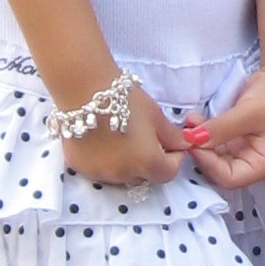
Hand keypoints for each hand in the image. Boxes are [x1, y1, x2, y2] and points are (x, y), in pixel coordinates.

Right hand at [56, 89, 187, 188]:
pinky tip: (103, 142)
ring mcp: (98, 173)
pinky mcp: (79, 167)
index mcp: (146, 163)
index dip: (174, 159)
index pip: (168, 173)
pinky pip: (99, 170)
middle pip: (144, 177)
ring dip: (127, 165)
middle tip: (147, 140)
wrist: (83, 89)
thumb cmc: (126, 99)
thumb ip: (172, 136)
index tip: (172, 144)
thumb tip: (185, 144)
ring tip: (124, 140)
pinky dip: (106, 161)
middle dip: (150, 163)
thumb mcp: (156, 115)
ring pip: (121, 176)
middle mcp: (122, 174)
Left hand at [182, 65, 264, 193]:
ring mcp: (244, 150)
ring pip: (214, 156)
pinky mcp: (237, 137)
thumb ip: (219, 130)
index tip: (193, 142)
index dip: (208, 163)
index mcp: (262, 166)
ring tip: (189, 122)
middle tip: (186, 132)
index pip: (228, 178)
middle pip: (219, 169)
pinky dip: (205, 133)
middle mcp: (252, 162)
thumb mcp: (247, 114)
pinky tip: (195, 120)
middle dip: (201, 153)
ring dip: (200, 141)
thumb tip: (190, 139)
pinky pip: (216, 142)